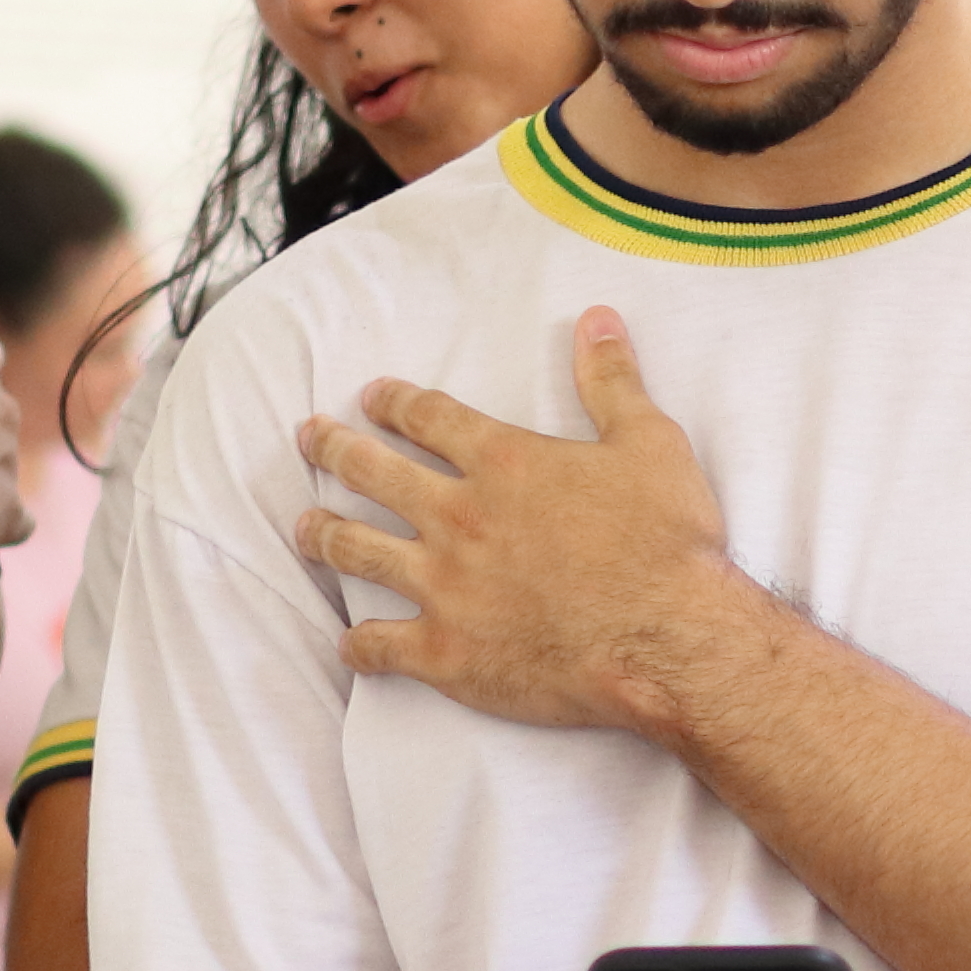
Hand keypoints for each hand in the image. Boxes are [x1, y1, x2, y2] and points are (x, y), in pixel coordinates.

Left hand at [300, 308, 765, 739]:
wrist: (666, 638)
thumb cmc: (665, 543)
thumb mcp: (649, 442)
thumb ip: (612, 380)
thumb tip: (597, 318)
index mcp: (501, 462)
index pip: (428, 418)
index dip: (394, 403)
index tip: (370, 396)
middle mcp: (458, 518)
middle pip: (374, 473)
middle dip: (334, 449)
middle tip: (309, 438)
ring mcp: (444, 586)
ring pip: (358, 552)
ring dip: (323, 535)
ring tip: (303, 526)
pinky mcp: (447, 652)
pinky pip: (380, 646)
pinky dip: (359, 645)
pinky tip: (348, 643)